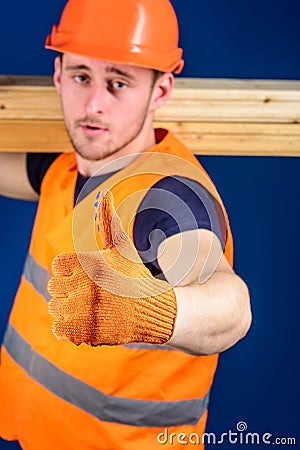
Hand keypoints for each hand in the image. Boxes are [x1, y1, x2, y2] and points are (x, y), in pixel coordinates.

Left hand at [48, 191, 176, 345]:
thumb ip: (109, 221)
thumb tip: (105, 192)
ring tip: (86, 308)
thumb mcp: (122, 247)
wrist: (156, 309)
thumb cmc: (136, 275)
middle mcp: (87, 286)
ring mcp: (86, 311)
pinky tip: (85, 322)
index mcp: (91, 263)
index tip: (83, 276)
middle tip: (86, 293)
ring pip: (55, 309)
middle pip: (54, 288)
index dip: (68, 271)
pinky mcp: (88, 333)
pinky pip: (61, 330)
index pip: (57, 266)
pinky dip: (68, 328)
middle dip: (67, 290)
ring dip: (67, 309)